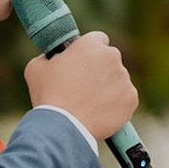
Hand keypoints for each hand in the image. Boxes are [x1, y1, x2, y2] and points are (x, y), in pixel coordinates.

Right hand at [23, 31, 137, 140]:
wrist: (64, 127)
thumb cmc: (48, 96)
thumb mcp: (36, 68)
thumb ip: (48, 56)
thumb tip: (53, 57)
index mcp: (91, 44)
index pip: (98, 39)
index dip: (90, 51)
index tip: (84, 62)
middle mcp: (112, 57)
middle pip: (110, 59)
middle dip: (101, 69)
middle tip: (85, 86)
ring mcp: (124, 78)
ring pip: (118, 79)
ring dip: (109, 87)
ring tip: (90, 102)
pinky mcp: (131, 98)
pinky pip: (126, 98)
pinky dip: (117, 104)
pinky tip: (101, 111)